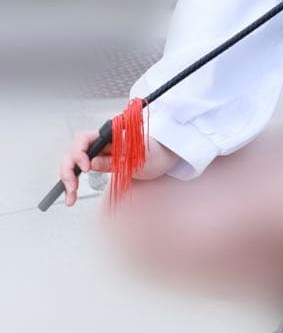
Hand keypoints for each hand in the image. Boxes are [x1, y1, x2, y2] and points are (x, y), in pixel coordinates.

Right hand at [58, 130, 177, 205]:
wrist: (163, 159)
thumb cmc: (154, 154)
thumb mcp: (136, 160)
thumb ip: (113, 160)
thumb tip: (91, 163)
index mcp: (110, 135)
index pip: (84, 138)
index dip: (79, 152)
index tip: (85, 168)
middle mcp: (100, 142)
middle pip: (74, 151)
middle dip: (69, 168)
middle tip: (73, 187)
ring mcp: (97, 152)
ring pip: (73, 162)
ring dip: (68, 178)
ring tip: (71, 197)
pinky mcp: (97, 162)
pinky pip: (79, 170)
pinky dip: (73, 183)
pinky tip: (72, 196)